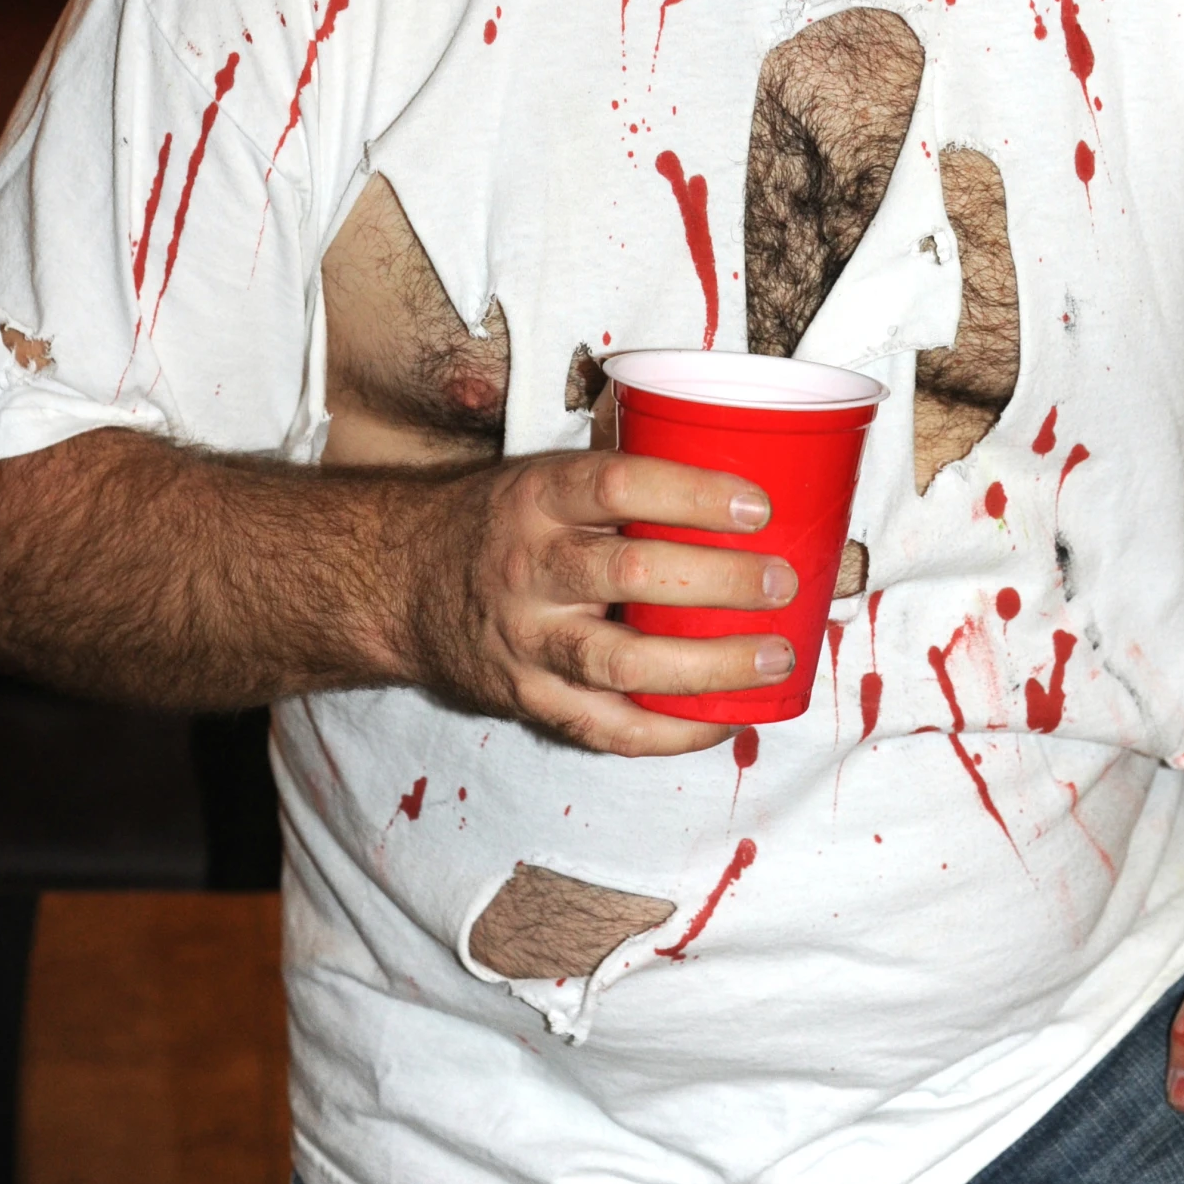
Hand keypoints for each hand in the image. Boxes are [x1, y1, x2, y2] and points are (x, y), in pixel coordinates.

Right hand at [393, 445, 796, 755]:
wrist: (403, 583)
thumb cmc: (501, 522)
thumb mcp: (542, 477)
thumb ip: (618, 474)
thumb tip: (729, 451)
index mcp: (538, 498)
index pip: (619, 485)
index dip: (693, 494)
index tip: (758, 505)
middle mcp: (529, 569)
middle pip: (632, 576)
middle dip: (719, 582)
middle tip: (781, 582)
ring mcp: (527, 643)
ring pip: (624, 665)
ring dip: (711, 665)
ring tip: (775, 655)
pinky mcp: (529, 701)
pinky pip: (608, 729)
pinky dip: (673, 732)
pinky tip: (728, 718)